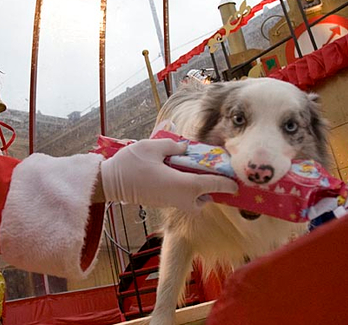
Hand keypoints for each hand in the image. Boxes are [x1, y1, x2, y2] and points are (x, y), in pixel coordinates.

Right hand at [100, 139, 237, 212]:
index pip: (213, 184)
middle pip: (205, 199)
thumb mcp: (153, 147)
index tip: (238, 182)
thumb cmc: (131, 164)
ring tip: (194, 173)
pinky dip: (187, 191)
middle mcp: (180, 198)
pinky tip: (179, 174)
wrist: (109, 182)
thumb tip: (185, 147)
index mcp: (183, 185)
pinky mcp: (161, 202)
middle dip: (212, 190)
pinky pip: (182, 199)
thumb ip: (174, 145)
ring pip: (193, 202)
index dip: (228, 182)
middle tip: (213, 173)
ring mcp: (170, 202)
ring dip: (198, 192)